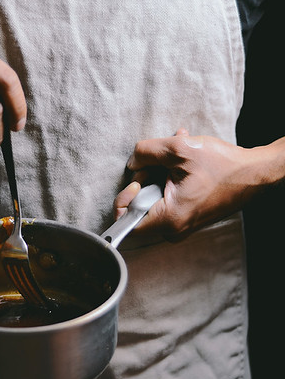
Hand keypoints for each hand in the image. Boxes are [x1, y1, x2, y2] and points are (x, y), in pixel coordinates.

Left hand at [114, 128, 275, 241]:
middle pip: (139, 208)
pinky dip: (170, 178)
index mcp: (169, 219)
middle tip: (160, 162)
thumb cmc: (222, 165)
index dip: (124, 199)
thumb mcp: (178, 149)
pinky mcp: (188, 217)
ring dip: (159, 173)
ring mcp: (182, 225)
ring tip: (175, 154)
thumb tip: (132, 163)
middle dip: (145, 179)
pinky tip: (183, 160)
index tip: (137, 181)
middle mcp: (174, 229)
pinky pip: (167, 199)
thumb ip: (145, 153)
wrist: (255, 174)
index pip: (125, 223)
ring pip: (153, 200)